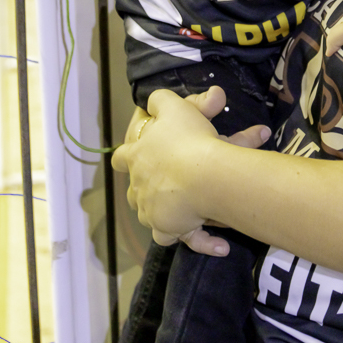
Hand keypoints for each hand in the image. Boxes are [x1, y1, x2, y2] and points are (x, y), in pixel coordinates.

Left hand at [112, 88, 271, 253]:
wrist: (203, 176)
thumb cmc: (187, 139)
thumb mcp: (175, 107)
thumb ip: (161, 100)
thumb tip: (155, 98)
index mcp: (136, 156)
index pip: (121, 157)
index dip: (127, 155)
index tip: (134, 154)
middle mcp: (139, 186)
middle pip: (136, 190)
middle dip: (150, 188)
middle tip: (171, 182)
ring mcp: (152, 212)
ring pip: (156, 215)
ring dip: (173, 213)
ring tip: (196, 209)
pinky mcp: (170, 230)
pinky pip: (189, 238)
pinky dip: (205, 241)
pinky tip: (221, 244)